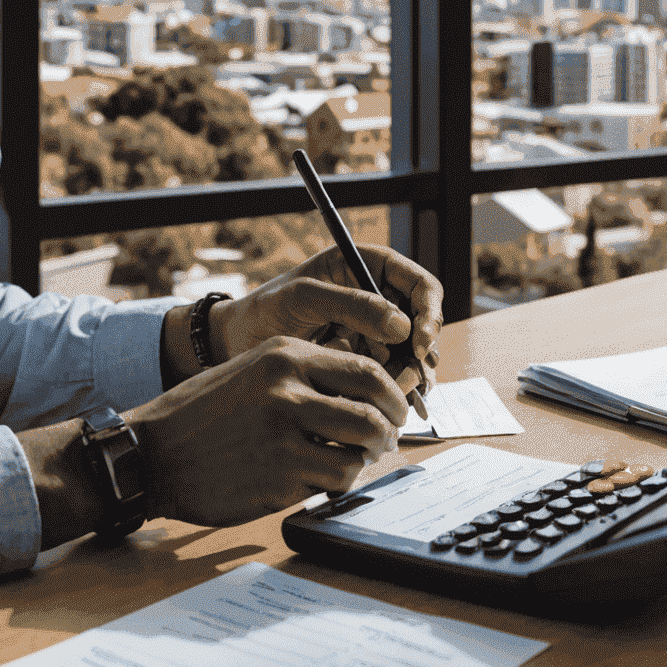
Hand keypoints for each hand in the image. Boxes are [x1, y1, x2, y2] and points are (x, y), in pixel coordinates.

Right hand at [129, 336, 407, 524]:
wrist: (153, 453)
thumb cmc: (205, 413)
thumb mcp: (255, 369)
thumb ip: (307, 375)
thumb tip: (367, 393)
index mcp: (286, 354)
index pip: (367, 369)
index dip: (392, 394)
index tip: (394, 410)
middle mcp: (288, 388)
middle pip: (374, 411)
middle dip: (389, 431)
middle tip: (386, 440)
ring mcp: (284, 434)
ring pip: (360, 451)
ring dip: (363, 461)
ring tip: (350, 461)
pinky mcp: (279, 476)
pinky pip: (331, 482)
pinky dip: (333, 484)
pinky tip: (316, 479)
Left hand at [212, 245, 442, 398]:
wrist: (238, 345)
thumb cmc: (265, 310)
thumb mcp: (304, 299)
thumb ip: (351, 305)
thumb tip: (401, 325)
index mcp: (365, 267)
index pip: (417, 283)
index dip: (428, 310)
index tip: (418, 340)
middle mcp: (375, 296)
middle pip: (422, 321)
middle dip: (420, 350)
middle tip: (408, 377)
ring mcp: (372, 330)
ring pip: (412, 352)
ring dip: (411, 373)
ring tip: (394, 393)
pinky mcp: (364, 359)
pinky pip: (393, 373)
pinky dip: (396, 387)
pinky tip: (385, 400)